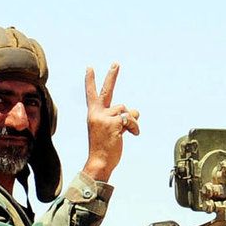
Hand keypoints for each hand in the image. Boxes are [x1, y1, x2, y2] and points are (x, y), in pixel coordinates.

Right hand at [82, 63, 139, 181]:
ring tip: (128, 132)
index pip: (91, 94)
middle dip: (112, 76)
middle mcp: (97, 113)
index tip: (89, 68)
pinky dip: (135, 127)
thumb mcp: (109, 130)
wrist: (99, 162)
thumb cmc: (103, 148)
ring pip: (126, 110)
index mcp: (93, 114)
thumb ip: (120, 118)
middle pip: (107, 91)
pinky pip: (131, 119)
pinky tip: (132, 135)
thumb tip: (136, 111)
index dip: (90, 81)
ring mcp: (105, 118)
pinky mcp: (115, 123)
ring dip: (131, 121)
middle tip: (116, 63)